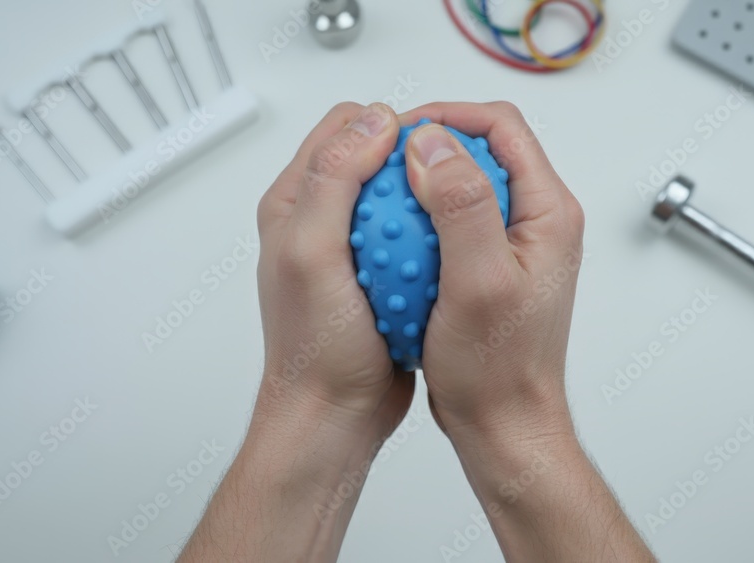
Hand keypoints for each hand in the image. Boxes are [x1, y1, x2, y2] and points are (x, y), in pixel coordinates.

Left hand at [180, 102, 416, 562]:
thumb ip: (334, 182)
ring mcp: (353, 250)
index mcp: (295, 203)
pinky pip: (416, 239)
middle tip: (450, 169)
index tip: (428, 139)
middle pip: (377, 158)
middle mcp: (321, 219)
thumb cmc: (316, 348)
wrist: (334, 415)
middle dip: (414, 156)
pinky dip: (435, 235)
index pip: (342, 128)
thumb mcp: (313, 254)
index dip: (387, 123)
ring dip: (427, 195)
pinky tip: (456, 243)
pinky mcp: (382, 277)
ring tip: (458, 202)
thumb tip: (372, 120)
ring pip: (400, 198)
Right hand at [400, 102, 652, 561]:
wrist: (503, 423)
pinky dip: (417, 222)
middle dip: (428, 147)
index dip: (447, 117)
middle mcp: (534, 222)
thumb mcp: (478, 282)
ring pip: (461, 186)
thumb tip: (433, 144)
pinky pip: (449, 224)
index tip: (402, 132)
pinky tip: (388, 240)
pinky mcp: (485, 267)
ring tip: (380, 195)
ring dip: (420, 184)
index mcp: (548, 213)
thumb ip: (462, 206)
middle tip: (385, 161)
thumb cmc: (499, 369)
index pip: (501, 127)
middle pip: (480, 150)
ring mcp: (509, 244)